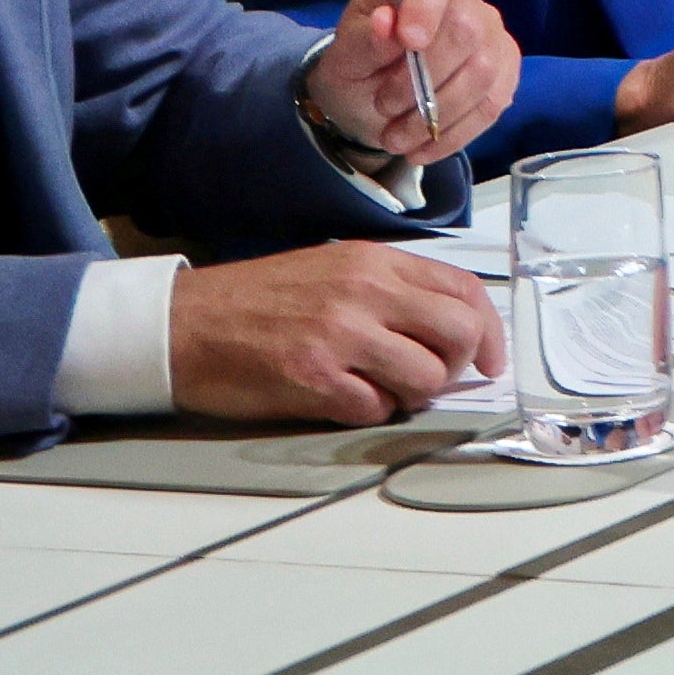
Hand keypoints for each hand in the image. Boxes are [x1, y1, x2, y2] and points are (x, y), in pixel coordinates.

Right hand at [167, 239, 507, 426]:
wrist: (184, 323)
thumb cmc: (257, 301)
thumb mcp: (334, 270)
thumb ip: (391, 290)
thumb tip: (448, 325)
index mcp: (375, 262)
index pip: (464, 290)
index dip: (489, 330)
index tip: (488, 359)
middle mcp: (365, 292)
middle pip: (459, 334)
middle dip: (457, 365)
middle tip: (432, 378)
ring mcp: (341, 335)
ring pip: (424, 377)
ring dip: (411, 394)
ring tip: (379, 388)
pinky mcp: (313, 378)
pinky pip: (375, 408)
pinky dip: (369, 412)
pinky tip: (343, 399)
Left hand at [304, 0, 516, 165]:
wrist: (371, 97)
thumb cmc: (359, 62)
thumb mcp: (345, 54)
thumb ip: (364, 39)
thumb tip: (385, 22)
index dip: (427, 3)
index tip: (408, 41)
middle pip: (466, 30)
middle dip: (422, 77)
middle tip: (383, 105)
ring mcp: (492, 34)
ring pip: (482, 73)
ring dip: (435, 114)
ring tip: (395, 137)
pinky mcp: (504, 72)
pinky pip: (492, 104)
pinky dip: (455, 133)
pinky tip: (423, 148)